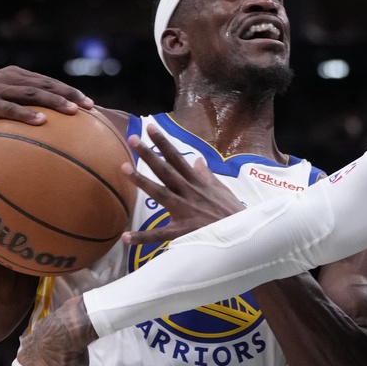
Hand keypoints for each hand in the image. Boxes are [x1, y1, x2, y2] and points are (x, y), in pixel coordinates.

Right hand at [0, 65, 92, 140]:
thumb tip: (55, 127)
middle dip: (70, 94)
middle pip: (46, 85)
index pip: (50, 82)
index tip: (91, 104)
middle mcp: (9, 77)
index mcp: (17, 75)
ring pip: (32, 93)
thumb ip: (26, 106)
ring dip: (54, 101)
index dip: (71, 90)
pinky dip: (27, 114)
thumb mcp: (6, 103)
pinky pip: (11, 108)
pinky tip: (42, 122)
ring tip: (72, 111)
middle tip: (88, 107)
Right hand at [17, 297, 97, 365]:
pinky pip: (40, 341)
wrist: (72, 326)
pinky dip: (46, 344)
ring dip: (42, 361)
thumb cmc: (70, 362)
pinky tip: (56, 342)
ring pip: (34, 358)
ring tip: (54, 362)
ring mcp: (30, 343)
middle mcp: (25, 362)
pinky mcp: (38, 329)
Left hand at [120, 124, 245, 244]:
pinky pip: (159, 235)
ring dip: (141, 181)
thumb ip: (207, 175)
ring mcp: (184, 211)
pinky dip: (142, 237)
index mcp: (197, 183)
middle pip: (165, 170)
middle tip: (132, 139)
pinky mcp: (182, 231)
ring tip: (124, 169)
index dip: (163, 143)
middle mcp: (188, 192)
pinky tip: (124, 237)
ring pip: (160, 193)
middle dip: (149, 154)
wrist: (242, 235)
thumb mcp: (222, 190)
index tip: (150, 128)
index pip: (177, 158)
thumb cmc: (232, 213)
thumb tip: (199, 160)